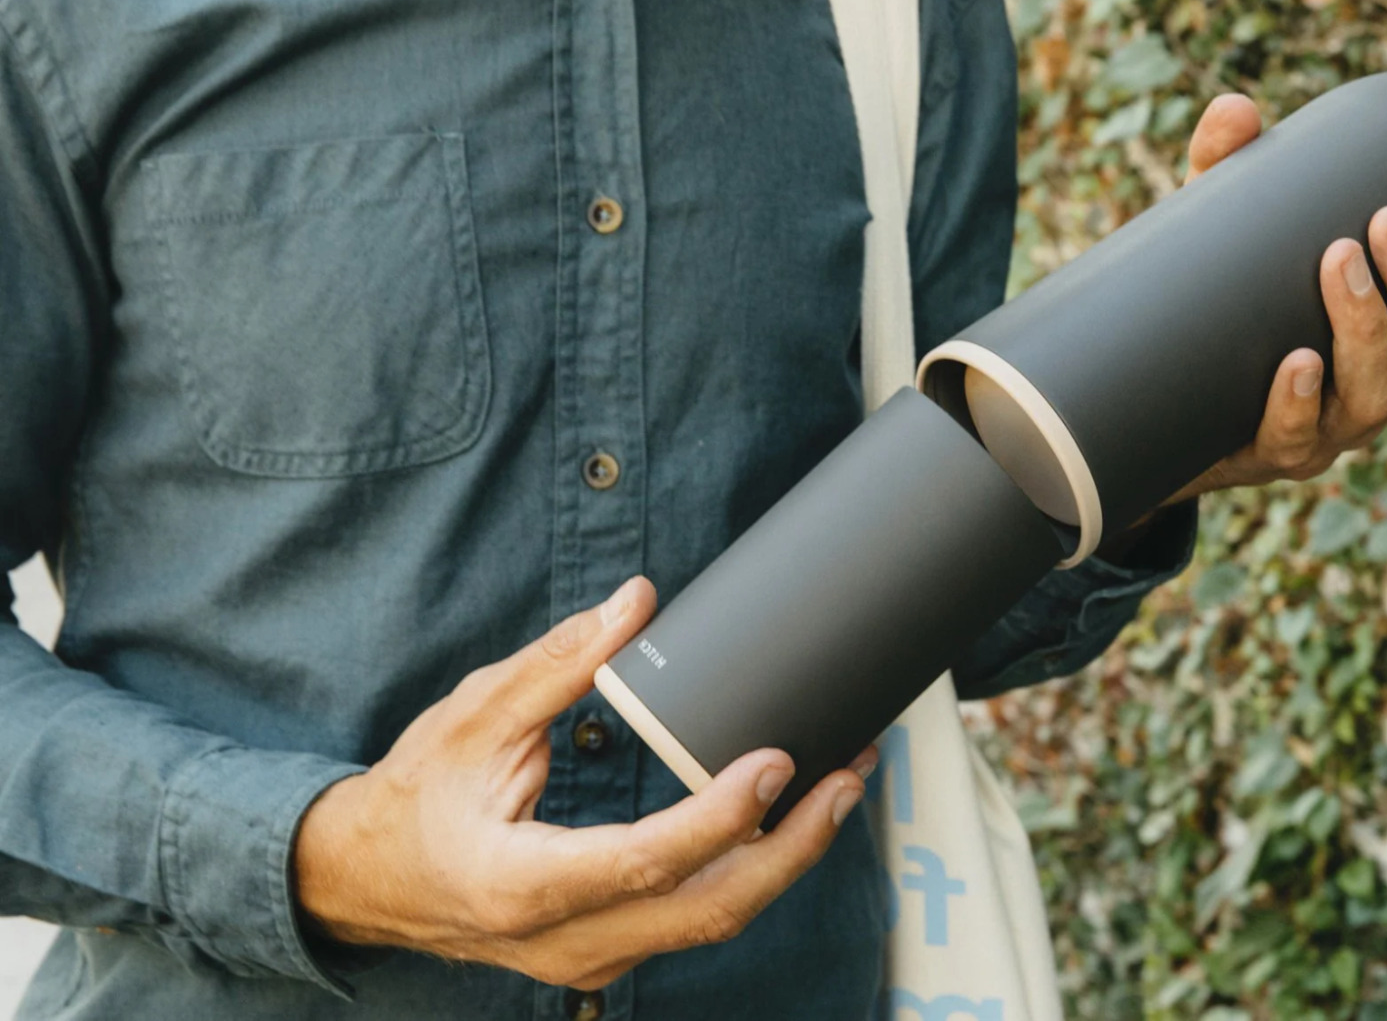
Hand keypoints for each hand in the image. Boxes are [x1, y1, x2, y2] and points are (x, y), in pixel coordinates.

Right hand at [295, 577, 873, 989]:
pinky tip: (787, 818)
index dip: (720, 818)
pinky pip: (693, 918)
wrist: (362, 884)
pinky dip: (748, 869)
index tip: (776, 762)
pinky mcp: (608, 951)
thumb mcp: (470, 719)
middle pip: (706, 911)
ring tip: (841, 784)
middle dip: (793, 847)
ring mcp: (590, 959)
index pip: (644, 863)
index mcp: (522, 885)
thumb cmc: (413, 800)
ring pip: (710, 922)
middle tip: (848, 775)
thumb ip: (555, 663)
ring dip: (786, 858)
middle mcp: (565, 940)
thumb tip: (635, 602)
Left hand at [1166, 94, 1386, 501]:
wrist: (1168, 405)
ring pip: (1377, 393)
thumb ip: (1232, 170)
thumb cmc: (1228, 308)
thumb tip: (1235, 109)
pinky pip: (1298, 438)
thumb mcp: (1233, 235)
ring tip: (1337, 261)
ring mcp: (1333, 426)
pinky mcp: (1276, 453)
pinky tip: (1295, 363)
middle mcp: (1383, 384)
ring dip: (1367, 327)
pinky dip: (1300, 402)